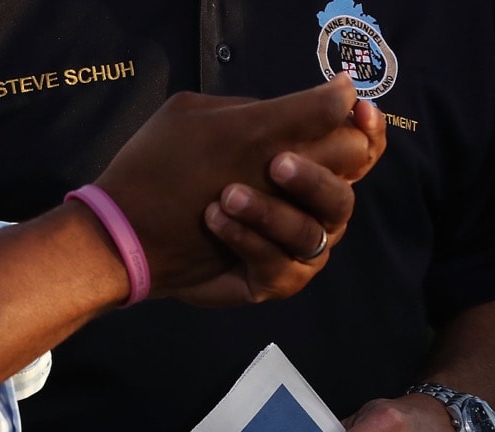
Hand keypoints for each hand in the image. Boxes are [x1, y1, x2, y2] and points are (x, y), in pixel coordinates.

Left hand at [96, 74, 384, 300]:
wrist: (127, 226)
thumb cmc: (174, 169)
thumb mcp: (230, 127)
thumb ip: (294, 112)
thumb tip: (348, 89)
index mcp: (303, 162)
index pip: (358, 149)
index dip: (367, 134)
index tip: (358, 116)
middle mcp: (306, 206)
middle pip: (342, 197)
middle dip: (311, 179)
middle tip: (274, 163)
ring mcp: (292, 247)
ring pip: (313, 235)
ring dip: (271, 214)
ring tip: (224, 198)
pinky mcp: (272, 279)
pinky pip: (284, 268)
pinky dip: (250, 243)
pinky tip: (217, 224)